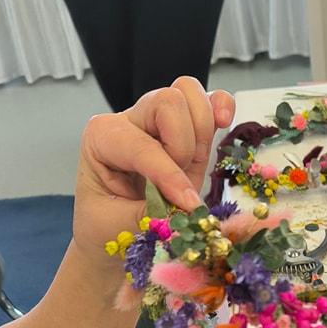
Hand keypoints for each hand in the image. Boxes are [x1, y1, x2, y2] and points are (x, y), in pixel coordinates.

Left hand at [72, 77, 234, 273]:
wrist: (110, 233)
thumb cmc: (105, 227)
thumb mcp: (118, 227)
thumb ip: (152, 215)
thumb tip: (188, 209)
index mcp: (102, 138)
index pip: (142, 145)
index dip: (169, 175)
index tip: (188, 205)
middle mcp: (130, 120)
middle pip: (167, 102)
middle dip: (182, 146)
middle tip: (179, 182)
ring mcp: (159, 122)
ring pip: (189, 94)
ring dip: (201, 132)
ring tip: (193, 165)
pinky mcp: (186, 130)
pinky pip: (208, 101)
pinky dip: (220, 107)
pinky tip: (224, 122)